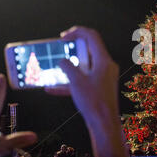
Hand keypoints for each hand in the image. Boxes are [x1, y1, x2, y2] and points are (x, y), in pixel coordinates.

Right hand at [46, 26, 130, 156]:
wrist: (103, 124)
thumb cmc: (93, 102)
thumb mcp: (76, 81)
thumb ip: (68, 67)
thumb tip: (62, 61)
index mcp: (104, 60)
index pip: (92, 37)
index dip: (77, 32)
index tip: (62, 37)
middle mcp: (106, 66)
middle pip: (89, 50)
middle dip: (72, 49)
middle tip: (59, 49)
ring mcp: (103, 77)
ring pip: (84, 66)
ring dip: (69, 66)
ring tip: (54, 67)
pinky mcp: (99, 88)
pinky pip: (83, 80)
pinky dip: (69, 82)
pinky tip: (51, 89)